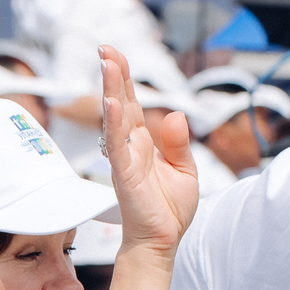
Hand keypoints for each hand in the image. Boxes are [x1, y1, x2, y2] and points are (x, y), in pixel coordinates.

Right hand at [97, 46, 198, 257]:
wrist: (162, 241)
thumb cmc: (170, 210)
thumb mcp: (185, 170)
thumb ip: (179, 143)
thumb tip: (174, 113)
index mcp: (144, 142)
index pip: (133, 103)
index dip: (125, 77)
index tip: (114, 53)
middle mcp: (131, 146)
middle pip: (121, 102)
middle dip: (114, 74)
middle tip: (104, 48)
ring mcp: (125, 158)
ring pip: (116, 118)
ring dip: (111, 89)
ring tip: (107, 63)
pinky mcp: (125, 174)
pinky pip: (117, 145)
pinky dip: (114, 123)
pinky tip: (111, 102)